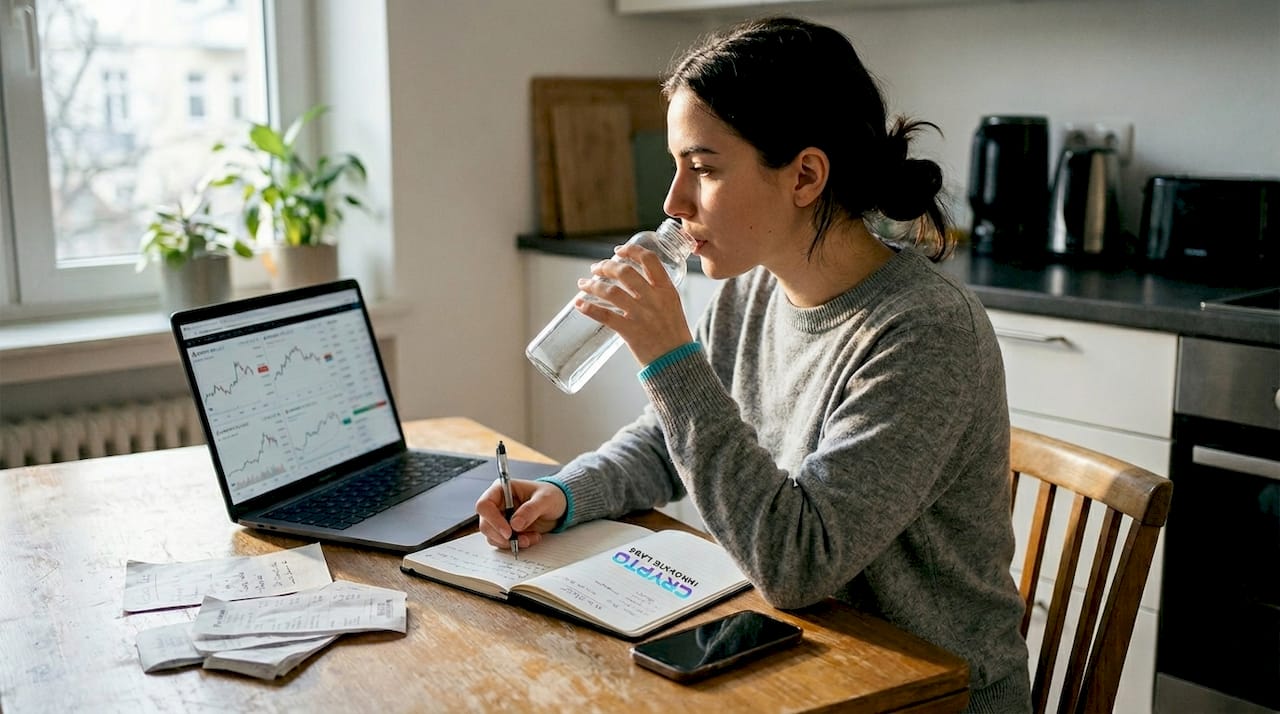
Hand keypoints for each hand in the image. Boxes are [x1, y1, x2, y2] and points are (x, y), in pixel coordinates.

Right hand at [475, 479, 566, 549]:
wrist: (559, 506)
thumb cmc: (551, 495)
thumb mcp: (545, 499)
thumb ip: (530, 510)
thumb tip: (515, 524)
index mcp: (502, 490)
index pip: (485, 505)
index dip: (492, 519)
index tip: (508, 532)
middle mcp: (497, 504)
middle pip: (485, 524)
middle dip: (501, 536)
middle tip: (519, 540)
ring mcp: (500, 518)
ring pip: (493, 536)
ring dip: (510, 542)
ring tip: (530, 539)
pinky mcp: (506, 530)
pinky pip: (502, 542)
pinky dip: (515, 545)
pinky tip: (531, 538)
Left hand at [574, 244, 693, 365]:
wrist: (678, 362)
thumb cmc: (675, 336)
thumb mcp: (673, 307)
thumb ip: (657, 294)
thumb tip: (636, 284)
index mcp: (667, 290)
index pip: (649, 260)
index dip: (632, 251)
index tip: (618, 250)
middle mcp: (654, 299)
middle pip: (625, 272)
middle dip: (606, 266)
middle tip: (596, 268)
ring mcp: (641, 315)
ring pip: (611, 291)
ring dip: (592, 285)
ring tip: (583, 284)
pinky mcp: (630, 331)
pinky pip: (605, 315)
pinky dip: (589, 308)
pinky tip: (579, 304)